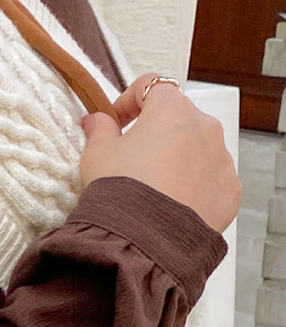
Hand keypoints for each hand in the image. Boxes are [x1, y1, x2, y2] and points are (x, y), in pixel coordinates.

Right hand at [79, 74, 241, 232]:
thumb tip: (97, 120)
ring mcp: (221, 159)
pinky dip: (195, 190)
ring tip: (155, 191)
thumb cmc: (119, 191)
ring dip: (179, 162)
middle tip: (135, 163)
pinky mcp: (228, 191)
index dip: (128, 103)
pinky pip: (211, 183)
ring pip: (198, 152)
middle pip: (179, 121)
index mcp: (171, 109)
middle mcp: (204, 127)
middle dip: (158, 136)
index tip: (116, 123)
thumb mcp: (97, 156)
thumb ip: (99, 130)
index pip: (150, 88)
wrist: (142, 239)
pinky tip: (172, 207)